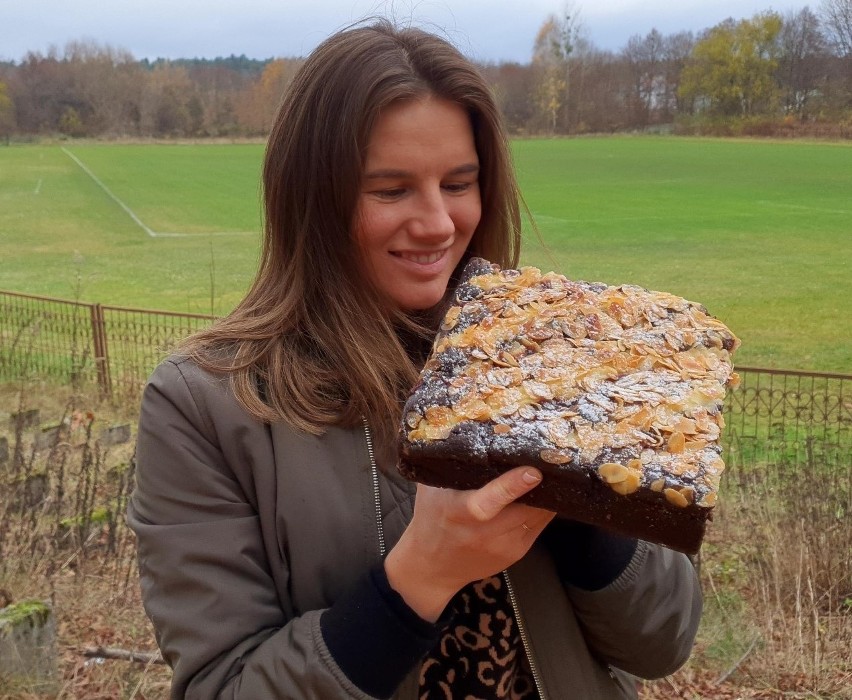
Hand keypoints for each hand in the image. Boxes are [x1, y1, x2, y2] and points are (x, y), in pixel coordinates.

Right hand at [384, 466, 554, 621]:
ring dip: (549, 493)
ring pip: (538, 516)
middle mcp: (482, 533)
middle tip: (553, 457)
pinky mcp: (516, 552)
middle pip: (523, 509)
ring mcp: (502, 546)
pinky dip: (545, 506)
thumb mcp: (431, 488)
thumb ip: (450, 462)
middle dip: (543, 485)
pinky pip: (539, 524)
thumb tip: (470, 425)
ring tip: (555, 468)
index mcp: (457, 512)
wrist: (433, 566)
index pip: (486, 504)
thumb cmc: (431, 517)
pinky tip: (546, 490)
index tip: (533, 472)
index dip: (511, 487)